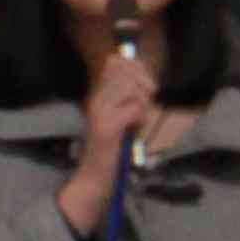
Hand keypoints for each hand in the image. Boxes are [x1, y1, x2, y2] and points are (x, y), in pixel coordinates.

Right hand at [62, 46, 161, 229]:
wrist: (95, 176)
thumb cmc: (110, 149)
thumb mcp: (119, 117)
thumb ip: (127, 96)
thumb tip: (139, 75)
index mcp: (96, 94)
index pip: (117, 64)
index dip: (136, 68)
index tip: (144, 86)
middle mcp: (96, 99)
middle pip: (128, 75)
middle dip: (144, 88)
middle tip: (142, 108)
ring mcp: (101, 111)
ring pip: (134, 92)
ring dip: (143, 107)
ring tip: (136, 122)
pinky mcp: (109, 126)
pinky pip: (135, 109)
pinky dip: (140, 119)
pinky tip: (133, 130)